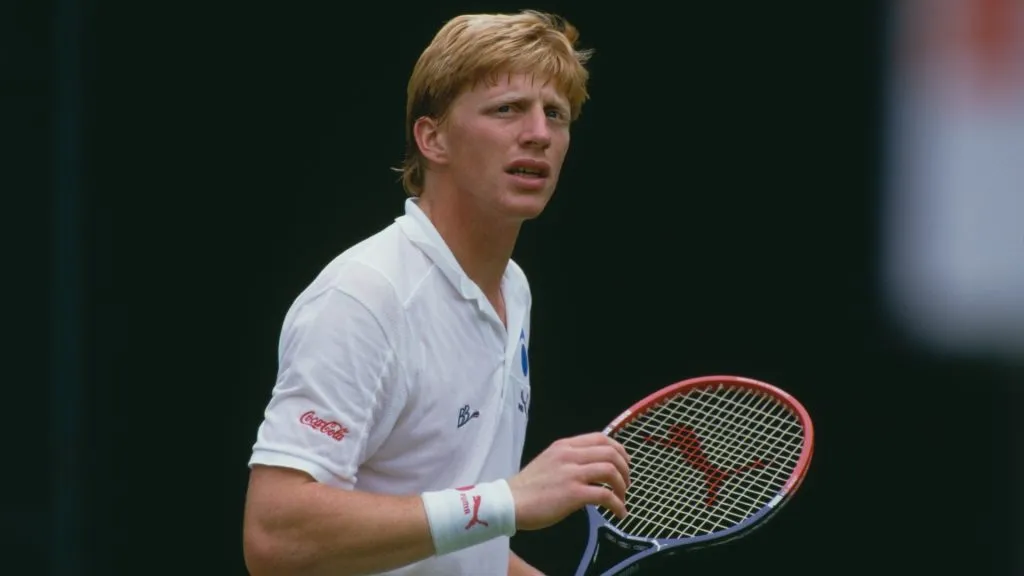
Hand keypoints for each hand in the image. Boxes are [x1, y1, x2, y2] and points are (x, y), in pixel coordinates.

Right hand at [507, 432, 629, 530]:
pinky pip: (605, 495)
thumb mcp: (548, 462)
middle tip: (627, 482)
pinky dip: (617, 504)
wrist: (509, 502)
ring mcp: (572, 473)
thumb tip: (590, 468)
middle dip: (625, 468)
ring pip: (610, 470)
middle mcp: (569, 455)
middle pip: (610, 453)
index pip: (600, 438)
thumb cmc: (527, 488)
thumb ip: (568, 460)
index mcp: (564, 445)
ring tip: (622, 498)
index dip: (618, 449)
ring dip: (622, 486)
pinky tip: (619, 512)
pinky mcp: (573, 493)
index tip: (624, 462)